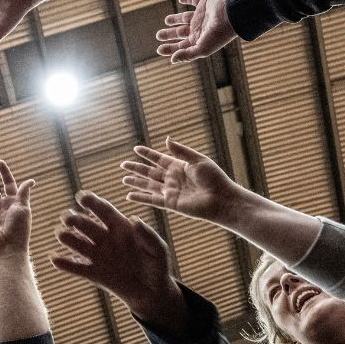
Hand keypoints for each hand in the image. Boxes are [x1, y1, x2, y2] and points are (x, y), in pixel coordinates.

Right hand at [51, 191, 183, 327]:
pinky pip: (76, 267)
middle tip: (68, 218)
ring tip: (61, 235)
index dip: (92, 202)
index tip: (81, 196)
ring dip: (67, 237)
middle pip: (85, 224)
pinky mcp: (93, 274)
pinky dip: (65, 263)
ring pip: (77, 243)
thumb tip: (134, 219)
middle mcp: (105, 238)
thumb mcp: (159, 250)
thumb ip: (149, 236)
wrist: (151, 293)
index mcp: (120, 227)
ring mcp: (97, 255)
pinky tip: (54, 259)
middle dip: (75, 219)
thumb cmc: (157, 267)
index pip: (103, 210)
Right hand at [120, 138, 242, 224]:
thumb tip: (166, 139)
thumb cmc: (214, 178)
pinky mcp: (171, 203)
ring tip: (123, 179)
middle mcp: (173, 179)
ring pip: (148, 185)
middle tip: (123, 164)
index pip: (159, 159)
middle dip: (137, 168)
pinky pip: (152, 199)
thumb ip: (180, 151)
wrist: (221, 199)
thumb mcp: (197, 160)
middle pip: (150, 172)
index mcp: (179, 166)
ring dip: (136, 182)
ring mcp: (171, 191)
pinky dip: (141, 197)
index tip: (136, 149)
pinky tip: (129, 195)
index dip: (147, 154)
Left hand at [156, 0, 235, 63]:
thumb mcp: (202, 48)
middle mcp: (199, 29)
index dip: (170, 48)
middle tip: (159, 35)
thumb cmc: (218, 35)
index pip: (181, 46)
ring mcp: (201, 16)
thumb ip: (187, 55)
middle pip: (180, 33)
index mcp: (198, 40)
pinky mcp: (204, 3)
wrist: (232, 16)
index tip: (159, 49)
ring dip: (176, 19)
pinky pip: (194, 0)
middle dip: (170, 34)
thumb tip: (172, 60)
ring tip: (167, 20)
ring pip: (185, 18)